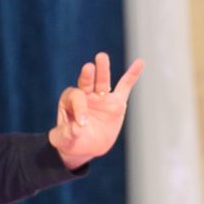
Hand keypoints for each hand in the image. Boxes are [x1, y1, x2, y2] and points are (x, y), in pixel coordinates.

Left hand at [49, 53, 141, 168]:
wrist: (84, 147)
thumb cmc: (70, 140)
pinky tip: (139, 62)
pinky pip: (125, 87)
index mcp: (69, 101)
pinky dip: (132, 75)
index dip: (79, 108)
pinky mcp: (116, 102)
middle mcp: (85, 95)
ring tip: (101, 57)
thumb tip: (78, 128)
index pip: (76, 97)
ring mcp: (101, 97)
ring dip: (103, 69)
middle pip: (86, 81)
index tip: (82, 125)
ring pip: (102, 81)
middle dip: (87, 75)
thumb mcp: (63, 139)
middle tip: (88, 68)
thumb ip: (68, 133)